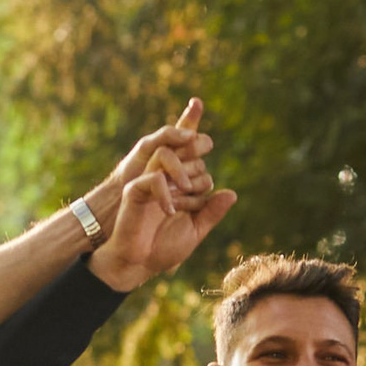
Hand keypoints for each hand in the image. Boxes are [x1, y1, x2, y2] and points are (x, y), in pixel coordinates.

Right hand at [88, 97, 237, 292]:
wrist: (137, 264)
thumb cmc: (162, 249)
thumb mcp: (195, 230)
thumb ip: (211, 212)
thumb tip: (232, 193)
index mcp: (177, 182)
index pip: (188, 147)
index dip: (192, 124)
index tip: (197, 101)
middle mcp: (162, 175)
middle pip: (185, 149)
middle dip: (198, 172)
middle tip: (193, 197)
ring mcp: (147, 180)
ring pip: (167, 155)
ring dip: (183, 174)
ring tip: (187, 193)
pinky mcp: (134, 190)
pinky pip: (155, 179)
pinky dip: (167, 195)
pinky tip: (171, 212)